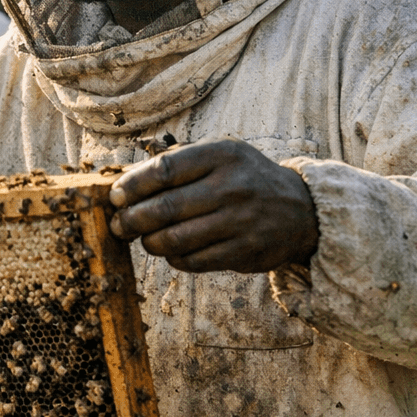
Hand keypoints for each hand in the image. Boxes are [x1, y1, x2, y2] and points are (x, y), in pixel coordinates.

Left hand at [107, 138, 317, 273]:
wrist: (301, 210)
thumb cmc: (244, 178)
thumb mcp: (220, 155)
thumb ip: (178, 164)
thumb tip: (125, 184)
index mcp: (222, 155)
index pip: (164, 170)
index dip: (132, 186)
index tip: (115, 197)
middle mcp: (233, 187)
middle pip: (165, 207)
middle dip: (131, 219)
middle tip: (118, 225)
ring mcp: (240, 221)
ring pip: (176, 239)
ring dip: (149, 242)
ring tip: (143, 238)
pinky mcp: (244, 251)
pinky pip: (193, 261)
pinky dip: (173, 258)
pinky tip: (170, 251)